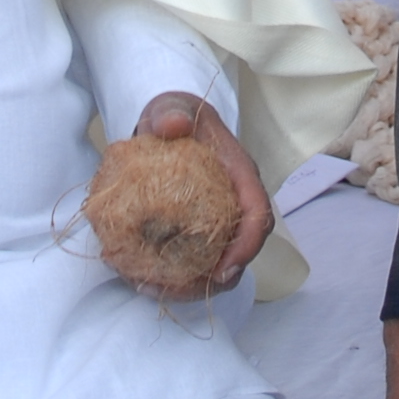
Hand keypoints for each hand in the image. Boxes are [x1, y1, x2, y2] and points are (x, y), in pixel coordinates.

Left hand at [127, 90, 270, 291]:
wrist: (167, 122)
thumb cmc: (175, 115)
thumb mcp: (172, 108)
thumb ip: (171, 113)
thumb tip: (172, 125)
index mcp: (240, 175)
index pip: (258, 215)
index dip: (247, 246)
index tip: (224, 269)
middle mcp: (236, 202)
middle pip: (242, 250)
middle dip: (217, 279)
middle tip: (180, 290)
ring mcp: (219, 219)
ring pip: (219, 262)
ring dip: (191, 285)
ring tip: (150, 288)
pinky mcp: (198, 229)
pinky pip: (194, 260)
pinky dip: (172, 275)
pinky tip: (140, 279)